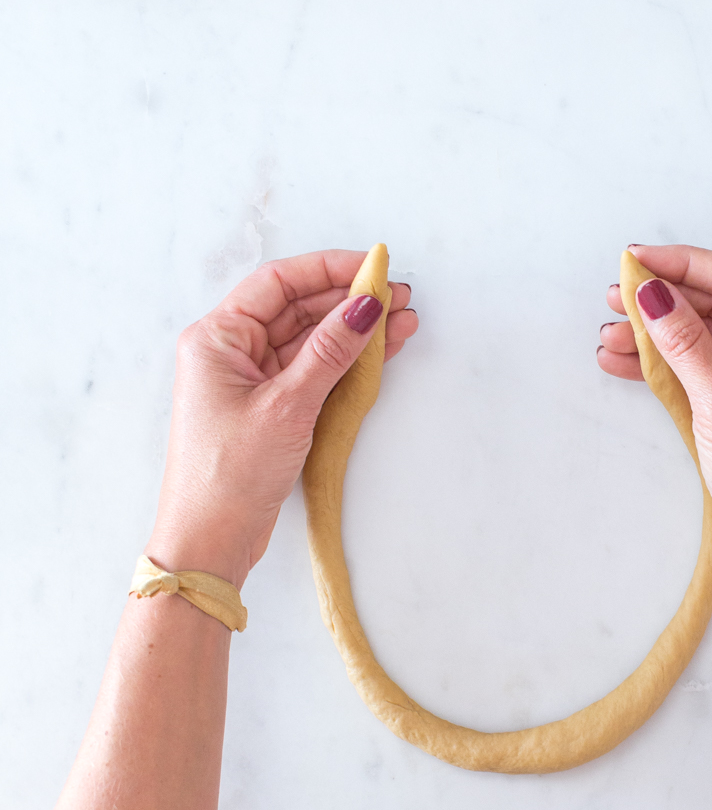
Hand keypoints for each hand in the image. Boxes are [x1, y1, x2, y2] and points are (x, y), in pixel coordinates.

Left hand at [147, 250, 417, 585]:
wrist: (208, 543)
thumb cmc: (228, 475)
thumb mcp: (287, 406)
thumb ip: (330, 351)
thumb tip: (365, 305)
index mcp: (217, 338)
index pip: (278, 283)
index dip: (328, 269)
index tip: (373, 266)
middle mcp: (231, 353)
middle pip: (297, 308)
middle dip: (349, 301)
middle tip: (400, 298)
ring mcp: (252, 383)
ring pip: (310, 342)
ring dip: (354, 333)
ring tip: (404, 323)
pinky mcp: (270, 411)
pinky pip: (312, 373)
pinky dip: (346, 364)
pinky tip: (381, 352)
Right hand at [598, 245, 711, 576]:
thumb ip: (684, 342)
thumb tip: (653, 294)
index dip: (683, 263)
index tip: (637, 259)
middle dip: (663, 299)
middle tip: (615, 296)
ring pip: (702, 339)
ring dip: (656, 335)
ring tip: (610, 336)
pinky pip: (699, 370)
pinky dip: (664, 366)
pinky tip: (625, 363)